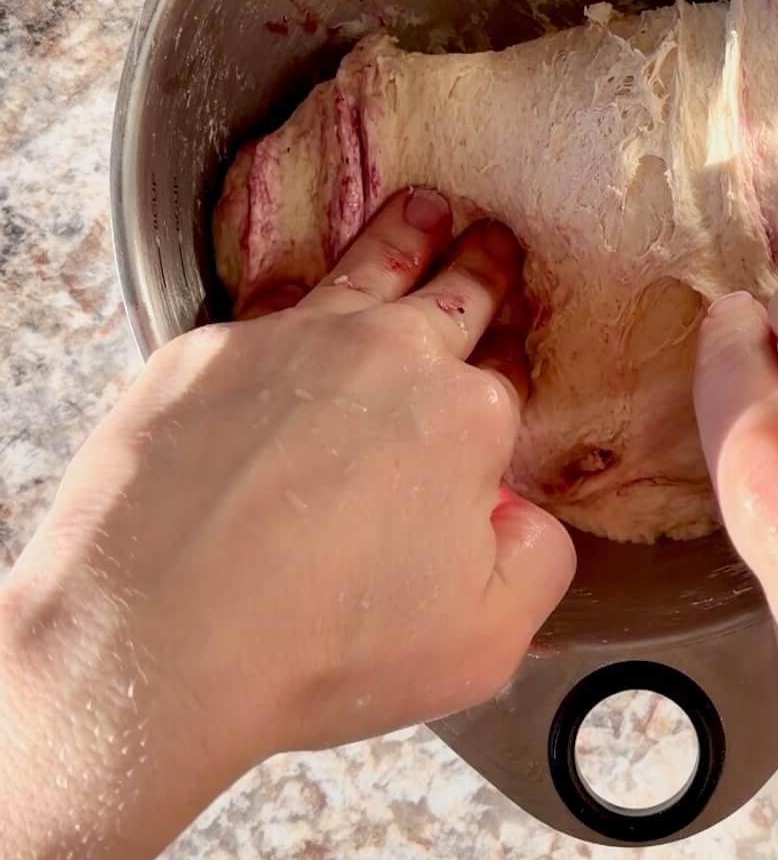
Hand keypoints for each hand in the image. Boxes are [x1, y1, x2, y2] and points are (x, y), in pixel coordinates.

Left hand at [0, 189, 573, 859]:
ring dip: (402, 236)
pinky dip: (293, 292)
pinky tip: (294, 294)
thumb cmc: (324, 649)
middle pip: (450, 292)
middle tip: (490, 240)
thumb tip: (523, 515)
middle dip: (479, 262)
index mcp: (465, 417)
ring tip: (423, 211)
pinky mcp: (204, 351)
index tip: (510, 359)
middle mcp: (385, 357)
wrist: (159, 639)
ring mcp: (289, 342)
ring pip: (363, 267)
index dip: (511, 367)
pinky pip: (265, 304)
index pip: (506, 372)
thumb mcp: (485, 638)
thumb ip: (536, 560)